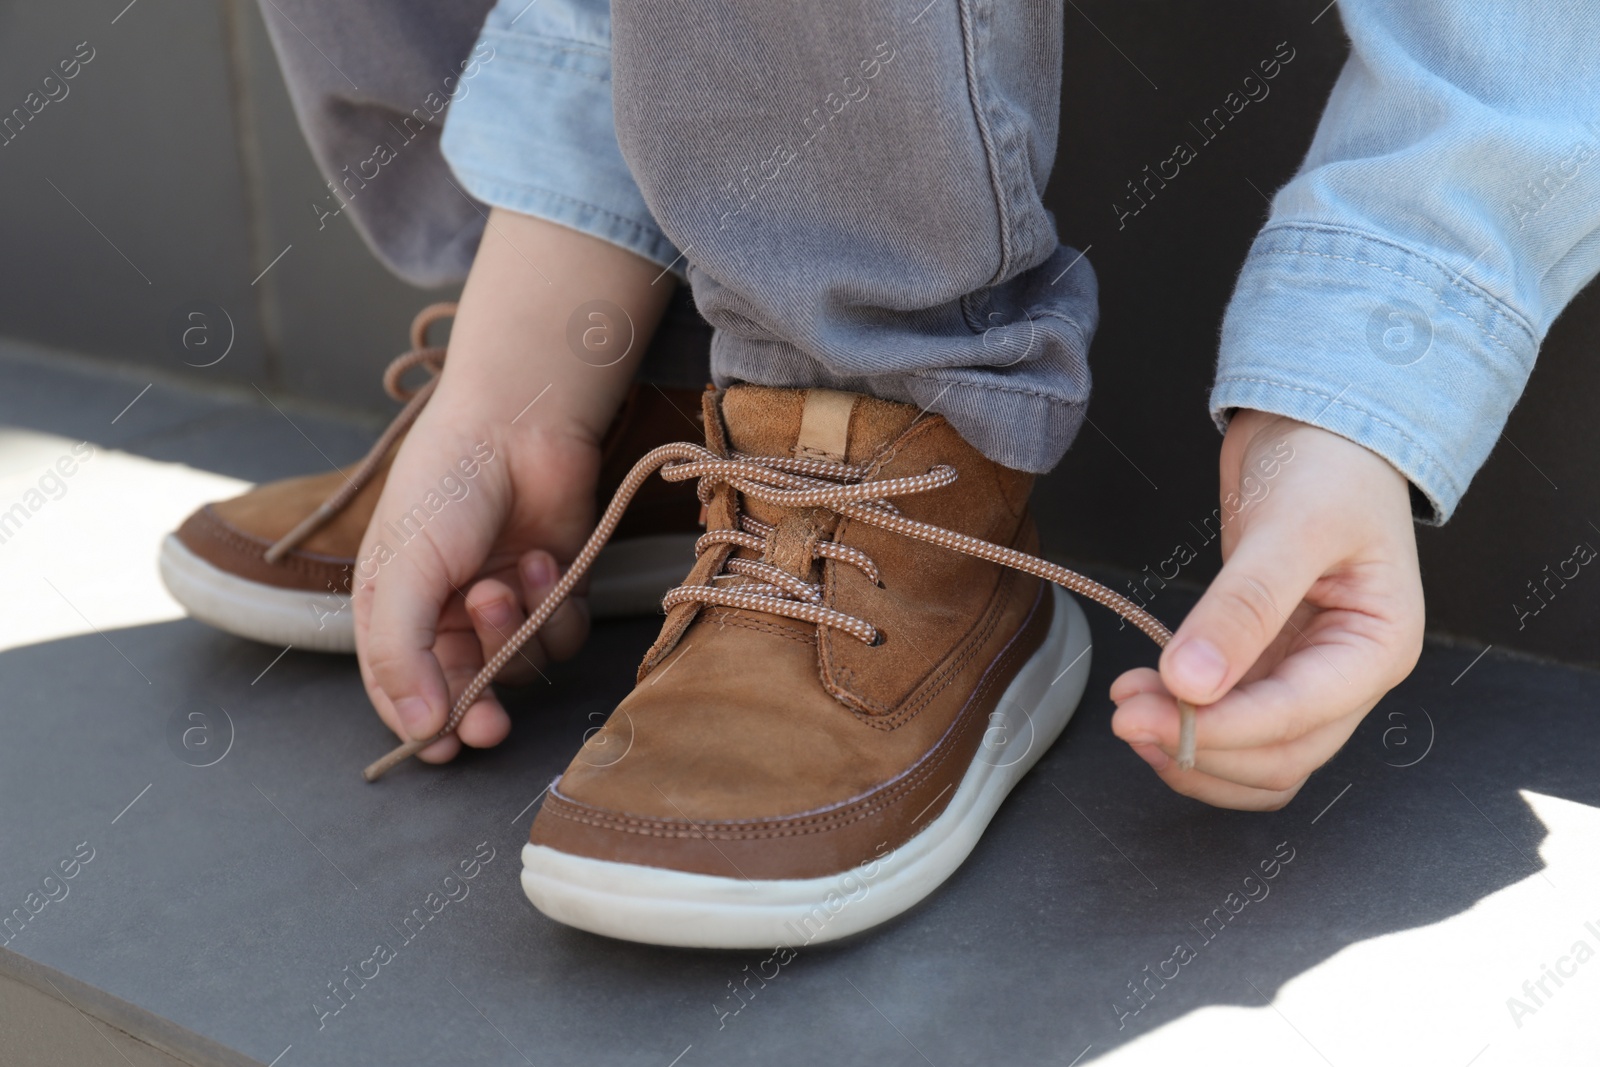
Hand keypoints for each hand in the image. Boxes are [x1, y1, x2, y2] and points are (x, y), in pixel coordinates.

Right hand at [354, 209, 670, 762]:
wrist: (521, 425)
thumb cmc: (445, 488)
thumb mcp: (401, 572)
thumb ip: (400, 656)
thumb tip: (418, 731)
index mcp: (394, 611)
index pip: (402, 692)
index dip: (422, 727)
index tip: (444, 749)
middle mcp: (449, 615)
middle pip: (468, 692)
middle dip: (479, 704)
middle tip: (490, 722)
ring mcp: (506, 604)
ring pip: (521, 666)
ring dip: (515, 632)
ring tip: (506, 580)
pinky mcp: (556, 591)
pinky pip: (563, 636)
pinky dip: (554, 607)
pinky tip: (542, 561)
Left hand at [1109, 409, 1424, 808]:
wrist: (1317, 426)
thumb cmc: (1330, 463)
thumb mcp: (1291, 526)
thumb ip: (1244, 607)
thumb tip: (1192, 680)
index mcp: (1377, 647)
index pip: (1296, 720)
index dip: (1220, 730)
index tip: (1148, 716)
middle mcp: (1348, 674)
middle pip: (1279, 758)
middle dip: (1200, 747)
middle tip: (1126, 716)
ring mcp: (1307, 673)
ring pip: (1255, 757)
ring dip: (1192, 751)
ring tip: (1130, 712)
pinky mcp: (1266, 662)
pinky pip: (1232, 723)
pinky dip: (1189, 725)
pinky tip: (1146, 699)